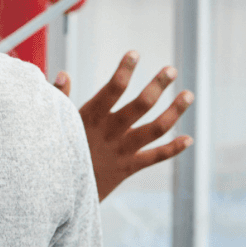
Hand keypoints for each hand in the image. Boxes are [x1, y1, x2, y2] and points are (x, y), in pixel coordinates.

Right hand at [55, 51, 194, 200]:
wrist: (59, 192)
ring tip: (189, 95)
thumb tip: (64, 74)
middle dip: (158, 85)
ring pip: (155, 129)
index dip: (125, 70)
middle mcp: (111, 132)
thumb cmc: (56, 152)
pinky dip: (173, 149)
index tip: (135, 54)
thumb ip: (61, 98)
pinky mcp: (128, 167)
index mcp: (91, 117)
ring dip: (174, 111)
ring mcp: (122, 150)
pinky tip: (189, 139)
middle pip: (141, 105)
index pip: (112, 89)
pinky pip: (155, 158)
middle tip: (171, 70)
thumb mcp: (56, 124)